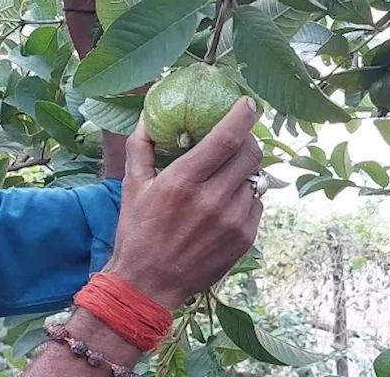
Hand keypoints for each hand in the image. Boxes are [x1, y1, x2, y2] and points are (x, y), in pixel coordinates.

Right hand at [102, 97, 263, 309]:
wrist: (148, 285)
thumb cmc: (138, 233)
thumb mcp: (133, 186)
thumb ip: (141, 147)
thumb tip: (146, 116)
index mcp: (183, 181)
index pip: (226, 138)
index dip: (242, 116)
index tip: (247, 103)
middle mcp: (212, 199)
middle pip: (250, 154)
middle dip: (248, 139)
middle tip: (237, 138)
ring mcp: (232, 221)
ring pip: (255, 178)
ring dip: (244, 169)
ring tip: (226, 174)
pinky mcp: (244, 239)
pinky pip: (256, 204)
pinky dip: (246, 195)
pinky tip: (227, 200)